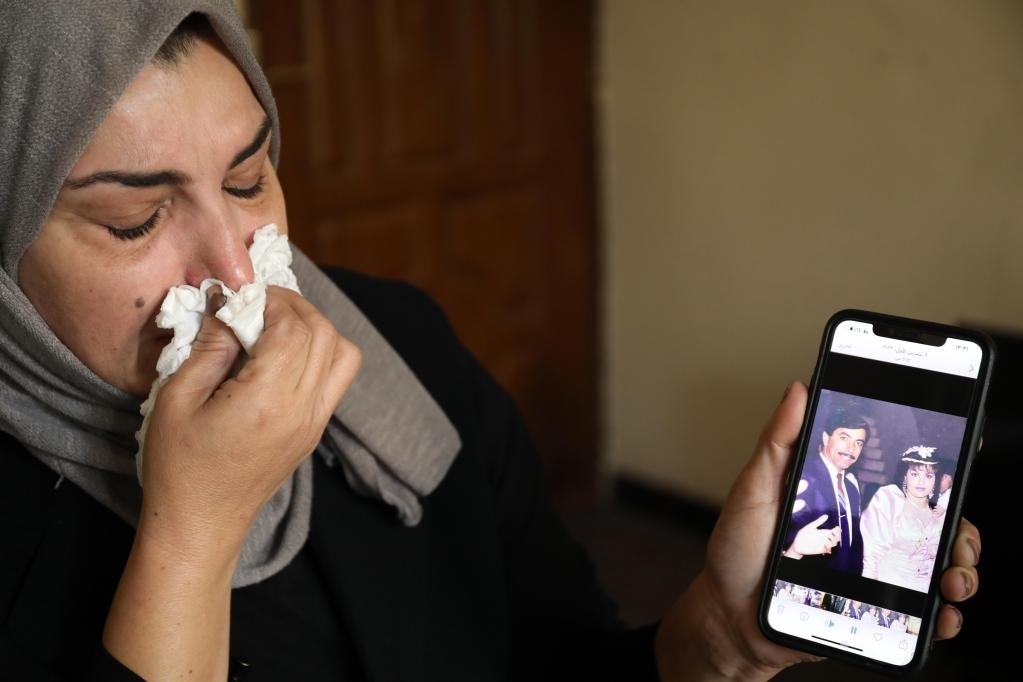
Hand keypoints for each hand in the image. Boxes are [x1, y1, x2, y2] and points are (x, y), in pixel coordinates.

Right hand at [137, 285, 361, 559]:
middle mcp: (303, 409)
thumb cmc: (178, 466)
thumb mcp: (177, 400)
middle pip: (325, 334)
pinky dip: (321, 353)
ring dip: (315, 328)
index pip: (295, 328)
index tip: (243, 296)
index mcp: (269, 400)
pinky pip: (337, 378)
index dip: (273, 301)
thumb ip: (209, 348)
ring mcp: (315, 422)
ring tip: (275, 325)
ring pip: (343, 354)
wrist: (201, 524)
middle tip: (258, 303)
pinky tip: (282, 354)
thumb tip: (228, 308)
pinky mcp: (315, 431)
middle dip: (295, 307)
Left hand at [653, 381, 982, 679]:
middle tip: (954, 535)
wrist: (729, 617)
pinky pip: (922, 614)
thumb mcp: (753, 490)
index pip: (899, 476)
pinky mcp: (873, 610)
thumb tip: (799, 390)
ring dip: (960, 570)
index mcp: (843, 496)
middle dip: (959, 526)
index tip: (963, 453)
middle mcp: (866, 531)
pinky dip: (944, 616)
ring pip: (938, 565)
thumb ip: (778, 442)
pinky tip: (942, 613)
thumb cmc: (737, 551)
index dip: (935, 469)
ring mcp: (873, 572)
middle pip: (934, 522)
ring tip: (950, 579)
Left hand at [786, 515, 839, 557]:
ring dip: (832, 542)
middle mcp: (825, 538)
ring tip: (826, 540)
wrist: (798, 543)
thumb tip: (826, 515)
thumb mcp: (811, 526)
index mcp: (824, 532)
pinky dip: (828, 547)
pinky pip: (828, 550)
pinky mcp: (821, 550)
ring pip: (834, 544)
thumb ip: (819, 521)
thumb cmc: (804, 534)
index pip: (835, 532)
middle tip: (831, 534)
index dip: (838, 530)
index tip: (836, 528)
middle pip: (837, 538)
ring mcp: (824, 544)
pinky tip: (823, 545)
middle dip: (837, 536)